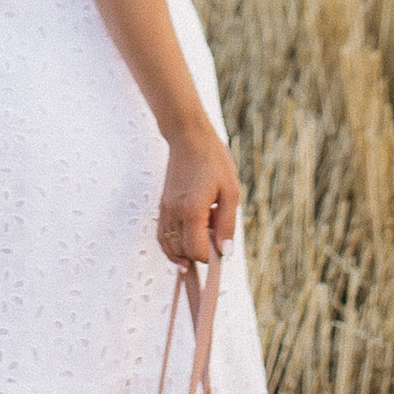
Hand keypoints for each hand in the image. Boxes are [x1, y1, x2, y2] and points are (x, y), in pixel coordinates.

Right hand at [158, 130, 239, 265]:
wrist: (189, 138)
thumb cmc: (213, 161)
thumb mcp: (231, 191)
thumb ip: (228, 224)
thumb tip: (225, 252)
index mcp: (192, 211)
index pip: (197, 251)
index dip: (211, 255)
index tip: (222, 247)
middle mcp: (174, 213)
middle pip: (182, 252)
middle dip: (199, 253)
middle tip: (214, 237)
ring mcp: (165, 210)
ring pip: (169, 247)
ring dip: (185, 253)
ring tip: (201, 243)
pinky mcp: (162, 206)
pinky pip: (162, 236)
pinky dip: (172, 247)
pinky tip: (184, 247)